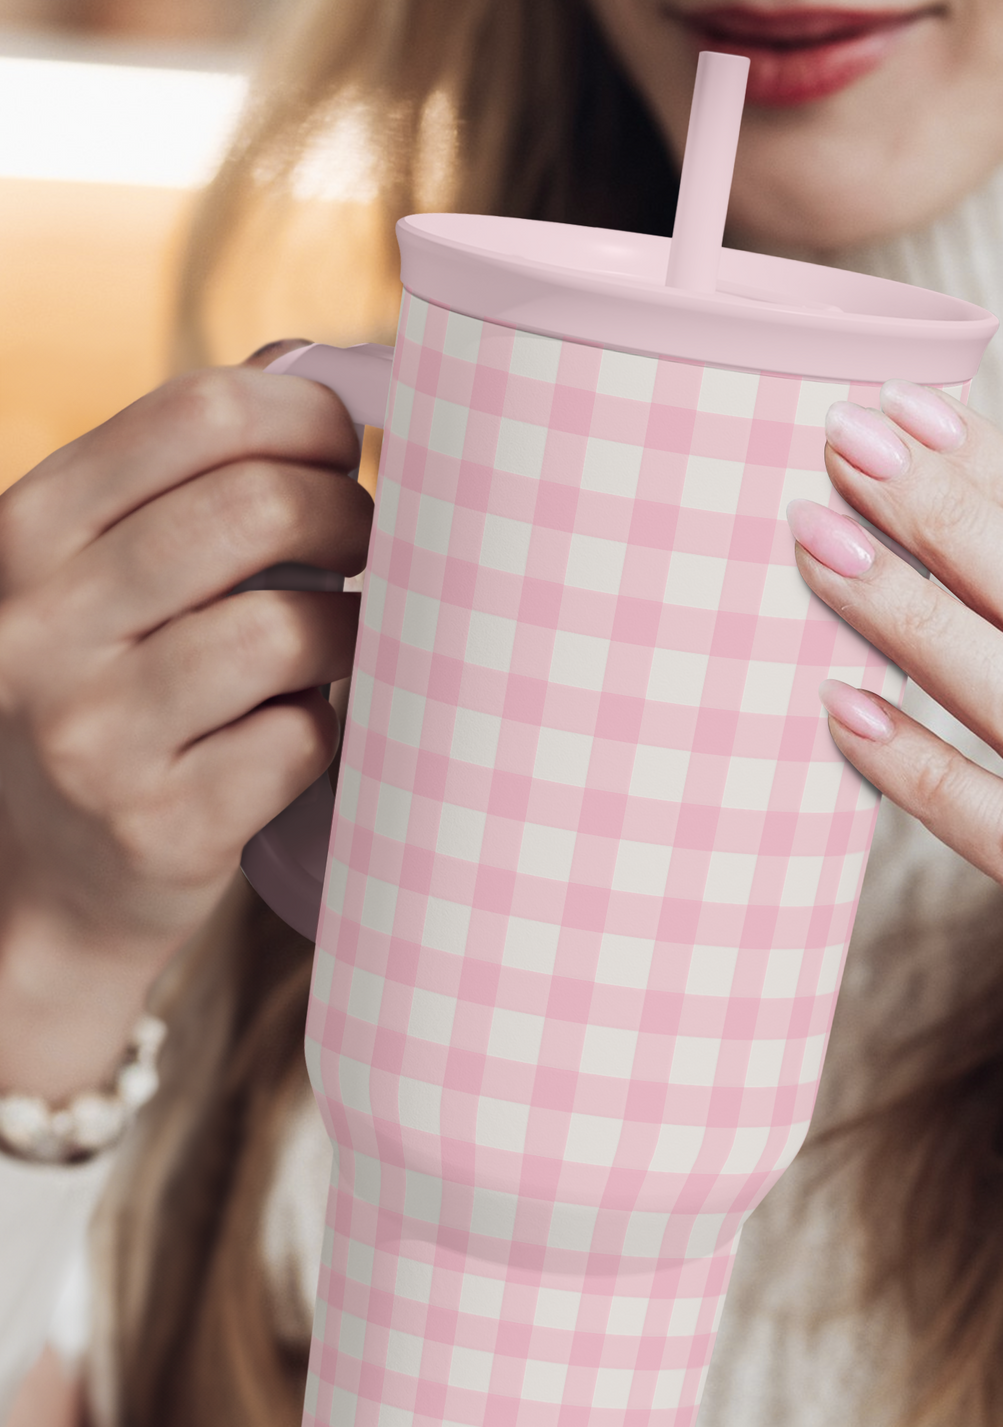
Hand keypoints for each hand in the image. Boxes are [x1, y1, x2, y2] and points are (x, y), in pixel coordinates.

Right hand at [0, 341, 370, 1096]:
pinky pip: (304, 739)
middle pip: (263, 508)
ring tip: (336, 645)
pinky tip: (300, 730)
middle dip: (351, 517)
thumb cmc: (108, 691)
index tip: (342, 452)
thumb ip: (185, 477)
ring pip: (293, 628)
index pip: (201, 413)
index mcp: (29, 531)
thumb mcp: (100, 573)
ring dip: (348, 631)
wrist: (45, 883)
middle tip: (369, 546)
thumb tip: (312, 366)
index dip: (307, 418)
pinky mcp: (162, 825)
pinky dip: (329, 729)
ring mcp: (94, 732)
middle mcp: (43, 624)